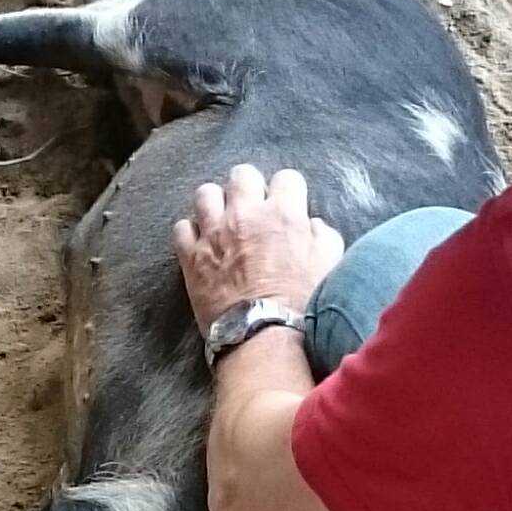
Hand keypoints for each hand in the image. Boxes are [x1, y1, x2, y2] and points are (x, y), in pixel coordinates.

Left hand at [173, 164, 343, 328]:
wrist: (263, 335)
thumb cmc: (302, 304)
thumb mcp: (330, 265)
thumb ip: (323, 236)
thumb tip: (311, 225)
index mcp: (283, 214)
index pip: (286, 178)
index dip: (288, 191)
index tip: (286, 206)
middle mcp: (245, 215)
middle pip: (242, 175)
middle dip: (249, 187)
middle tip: (252, 208)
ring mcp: (214, 233)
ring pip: (205, 194)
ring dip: (215, 204)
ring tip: (221, 220)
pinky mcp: (191, 256)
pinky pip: (182, 227)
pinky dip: (191, 233)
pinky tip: (201, 244)